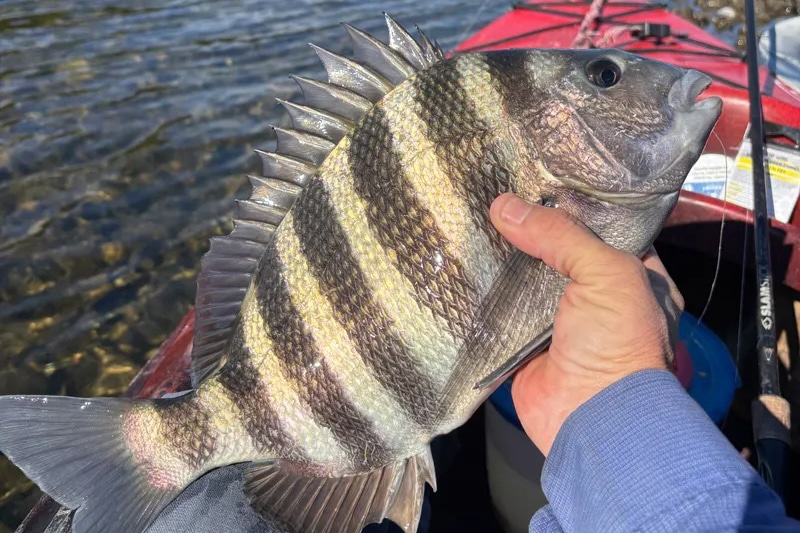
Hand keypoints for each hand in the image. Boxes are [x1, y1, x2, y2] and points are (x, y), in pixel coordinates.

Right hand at [489, 193, 683, 455]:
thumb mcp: (607, 274)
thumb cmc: (618, 340)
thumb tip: (504, 206)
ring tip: (475, 217)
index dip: (575, 206)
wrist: (592, 417)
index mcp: (638, 278)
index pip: (606, 229)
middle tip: (499, 193)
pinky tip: (464, 261)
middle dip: (535, 230)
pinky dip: (487, 293)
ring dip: (507, 258)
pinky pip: (504, 310)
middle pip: (563, 253)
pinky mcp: (526, 342)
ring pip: (530, 280)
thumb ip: (560, 236)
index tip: (540, 179)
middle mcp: (601, 298)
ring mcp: (562, 322)